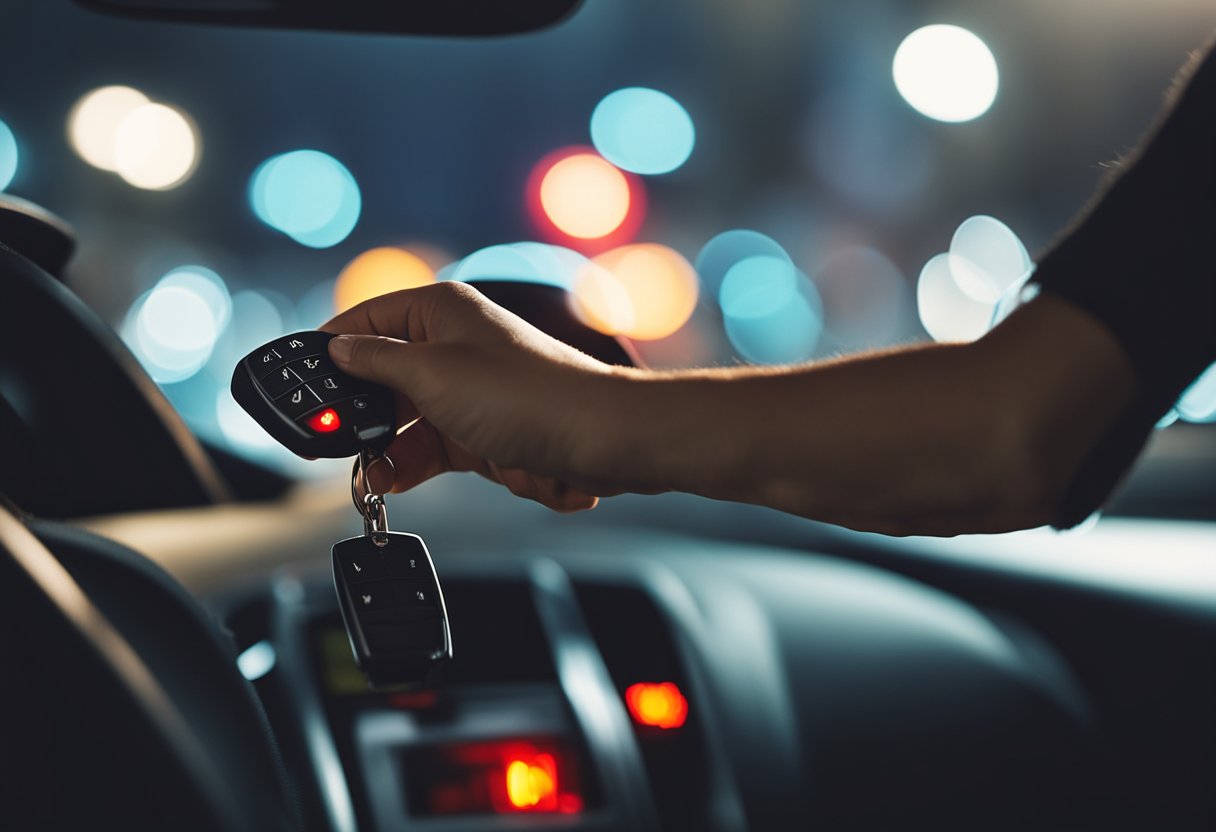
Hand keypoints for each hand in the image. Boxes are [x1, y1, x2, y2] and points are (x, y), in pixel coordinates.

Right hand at [321, 282, 612, 511]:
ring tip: (359, 470)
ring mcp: (468, 392)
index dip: (327, 348)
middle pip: (381, 375)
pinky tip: (389, 480)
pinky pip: (432, 447)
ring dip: (381, 446)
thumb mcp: (430, 374)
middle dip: (354, 410)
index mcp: (439, 314)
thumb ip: (375, 364)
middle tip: (321, 438)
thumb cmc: (524, 396)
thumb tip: (339, 349)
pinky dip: (411, 464)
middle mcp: (452, 346)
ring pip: (404, 418)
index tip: (295, 379)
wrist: (595, 441)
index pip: (365, 320)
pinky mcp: (482, 432)